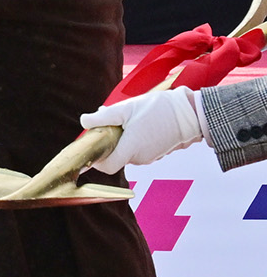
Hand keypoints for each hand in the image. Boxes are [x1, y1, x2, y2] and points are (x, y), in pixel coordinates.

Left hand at [81, 88, 205, 172]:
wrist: (191, 112)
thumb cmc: (159, 109)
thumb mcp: (126, 108)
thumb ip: (103, 117)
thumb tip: (84, 121)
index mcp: (130, 149)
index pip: (107, 167)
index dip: (97, 159)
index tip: (95, 145)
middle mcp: (140, 158)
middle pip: (116, 157)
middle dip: (110, 143)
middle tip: (112, 124)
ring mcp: (151, 156)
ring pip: (128, 152)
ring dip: (124, 140)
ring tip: (130, 121)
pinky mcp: (159, 152)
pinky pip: (140, 149)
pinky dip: (136, 140)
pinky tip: (141, 124)